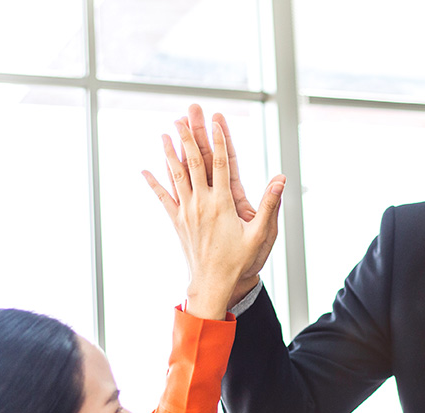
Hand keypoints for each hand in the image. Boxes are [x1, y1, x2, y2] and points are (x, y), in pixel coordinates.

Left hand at [143, 104, 285, 319]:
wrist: (213, 284)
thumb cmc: (239, 261)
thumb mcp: (260, 234)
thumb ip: (270, 205)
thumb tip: (280, 180)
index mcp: (222, 204)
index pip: (220, 164)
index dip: (218, 140)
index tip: (215, 120)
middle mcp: (201, 203)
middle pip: (194, 163)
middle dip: (190, 137)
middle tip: (184, 115)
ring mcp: (187, 212)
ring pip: (176, 175)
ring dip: (170, 152)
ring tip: (165, 132)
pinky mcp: (178, 222)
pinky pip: (163, 198)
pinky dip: (154, 183)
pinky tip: (145, 170)